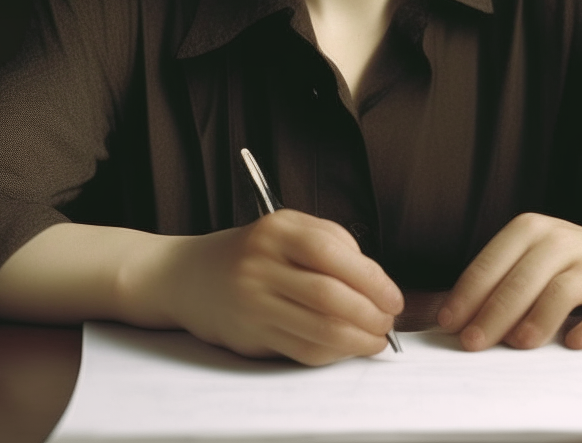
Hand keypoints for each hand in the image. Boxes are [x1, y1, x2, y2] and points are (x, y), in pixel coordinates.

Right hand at [124, 209, 402, 365]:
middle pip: (329, 295)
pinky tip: (347, 348)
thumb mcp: (285, 228)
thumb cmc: (249, 251)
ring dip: (357, 339)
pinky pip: (301, 349)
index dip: (372, 279)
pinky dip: (332, 353)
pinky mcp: (249, 334)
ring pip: (318, 328)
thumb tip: (375, 280)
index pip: (333, 253)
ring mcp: (253, 301)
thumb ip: (330, 241)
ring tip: (376, 339)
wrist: (187, 275)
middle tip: (389, 322)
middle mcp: (262, 264)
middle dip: (370, 314)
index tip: (393, 296)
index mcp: (277, 229)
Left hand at [437, 214, 581, 351]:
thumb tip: (452, 314)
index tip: (449, 321)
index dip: (468, 293)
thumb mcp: (536, 258)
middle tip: (473, 343)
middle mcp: (562, 240)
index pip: (492, 261)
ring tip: (518, 344)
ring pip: (560, 291)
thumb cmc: (576, 263)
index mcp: (532, 229)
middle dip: (493, 313)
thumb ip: (500, 280)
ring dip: (536, 320)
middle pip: (521, 278)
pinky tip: (573, 344)